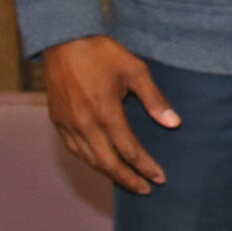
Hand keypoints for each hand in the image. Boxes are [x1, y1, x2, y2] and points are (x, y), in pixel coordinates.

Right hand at [42, 35, 179, 193]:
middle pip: (108, 162)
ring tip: (126, 181)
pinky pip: (73, 148)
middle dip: (128, 179)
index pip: (129, 150)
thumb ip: (155, 99)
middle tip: (145, 190)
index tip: (160, 178)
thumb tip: (174, 123)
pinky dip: (89, 160)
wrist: (63, 40)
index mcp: (105, 113)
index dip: (146, 167)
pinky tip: (101, 163)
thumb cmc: (102, 53)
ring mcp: (68, 123)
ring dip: (109, 173)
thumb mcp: (135, 71)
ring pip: (89, 159)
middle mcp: (84, 123)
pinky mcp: (57, 120)